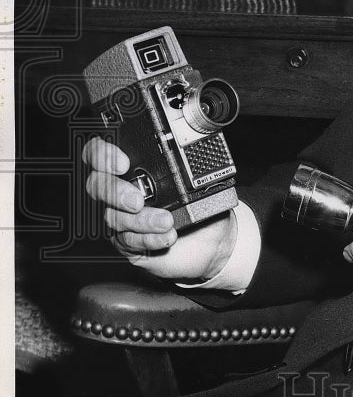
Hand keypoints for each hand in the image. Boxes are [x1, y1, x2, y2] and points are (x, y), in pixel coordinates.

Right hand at [82, 138, 237, 282]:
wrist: (210, 241)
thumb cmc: (201, 204)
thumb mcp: (201, 180)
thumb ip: (193, 167)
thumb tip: (200, 157)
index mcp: (134, 167)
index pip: (100, 153)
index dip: (103, 155)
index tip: (123, 163)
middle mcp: (121, 190)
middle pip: (97, 186)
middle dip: (116, 192)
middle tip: (138, 200)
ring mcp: (123, 218)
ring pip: (114, 217)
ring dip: (142, 220)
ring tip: (167, 221)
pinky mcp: (128, 243)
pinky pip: (130, 241)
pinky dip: (149, 238)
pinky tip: (166, 237)